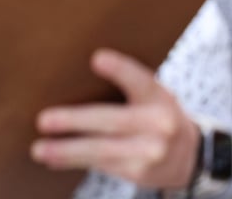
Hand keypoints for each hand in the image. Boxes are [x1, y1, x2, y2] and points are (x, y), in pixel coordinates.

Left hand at [31, 48, 199, 189]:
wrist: (191, 156)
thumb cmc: (157, 114)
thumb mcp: (152, 94)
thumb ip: (125, 83)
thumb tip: (81, 67)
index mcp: (158, 97)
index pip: (139, 80)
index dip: (120, 69)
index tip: (97, 58)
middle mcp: (158, 125)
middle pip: (111, 121)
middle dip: (75, 121)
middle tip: (43, 121)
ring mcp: (150, 152)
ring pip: (101, 150)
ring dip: (66, 151)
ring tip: (39, 149)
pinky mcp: (139, 173)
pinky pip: (100, 166)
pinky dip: (73, 162)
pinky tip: (53, 159)